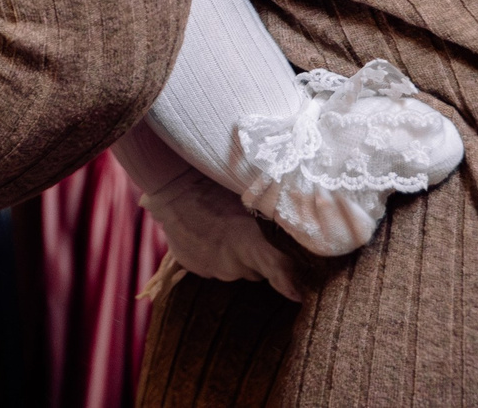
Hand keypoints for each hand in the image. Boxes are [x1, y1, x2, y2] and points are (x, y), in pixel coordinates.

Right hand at [114, 122, 304, 302]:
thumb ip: (275, 221)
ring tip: (222, 226)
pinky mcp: (194, 266)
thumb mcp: (250, 197)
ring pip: (234, 268)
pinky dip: (212, 253)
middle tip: (247, 230)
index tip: (299, 295)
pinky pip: (213, 265)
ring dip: (233, 254)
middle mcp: (231, 262)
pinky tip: (205, 232)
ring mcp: (211, 268)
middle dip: (256, 257)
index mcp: (248, 242)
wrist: (172, 184)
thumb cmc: (216, 183)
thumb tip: (306, 227)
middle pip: (256, 270)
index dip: (289, 282)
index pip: (277, 268)